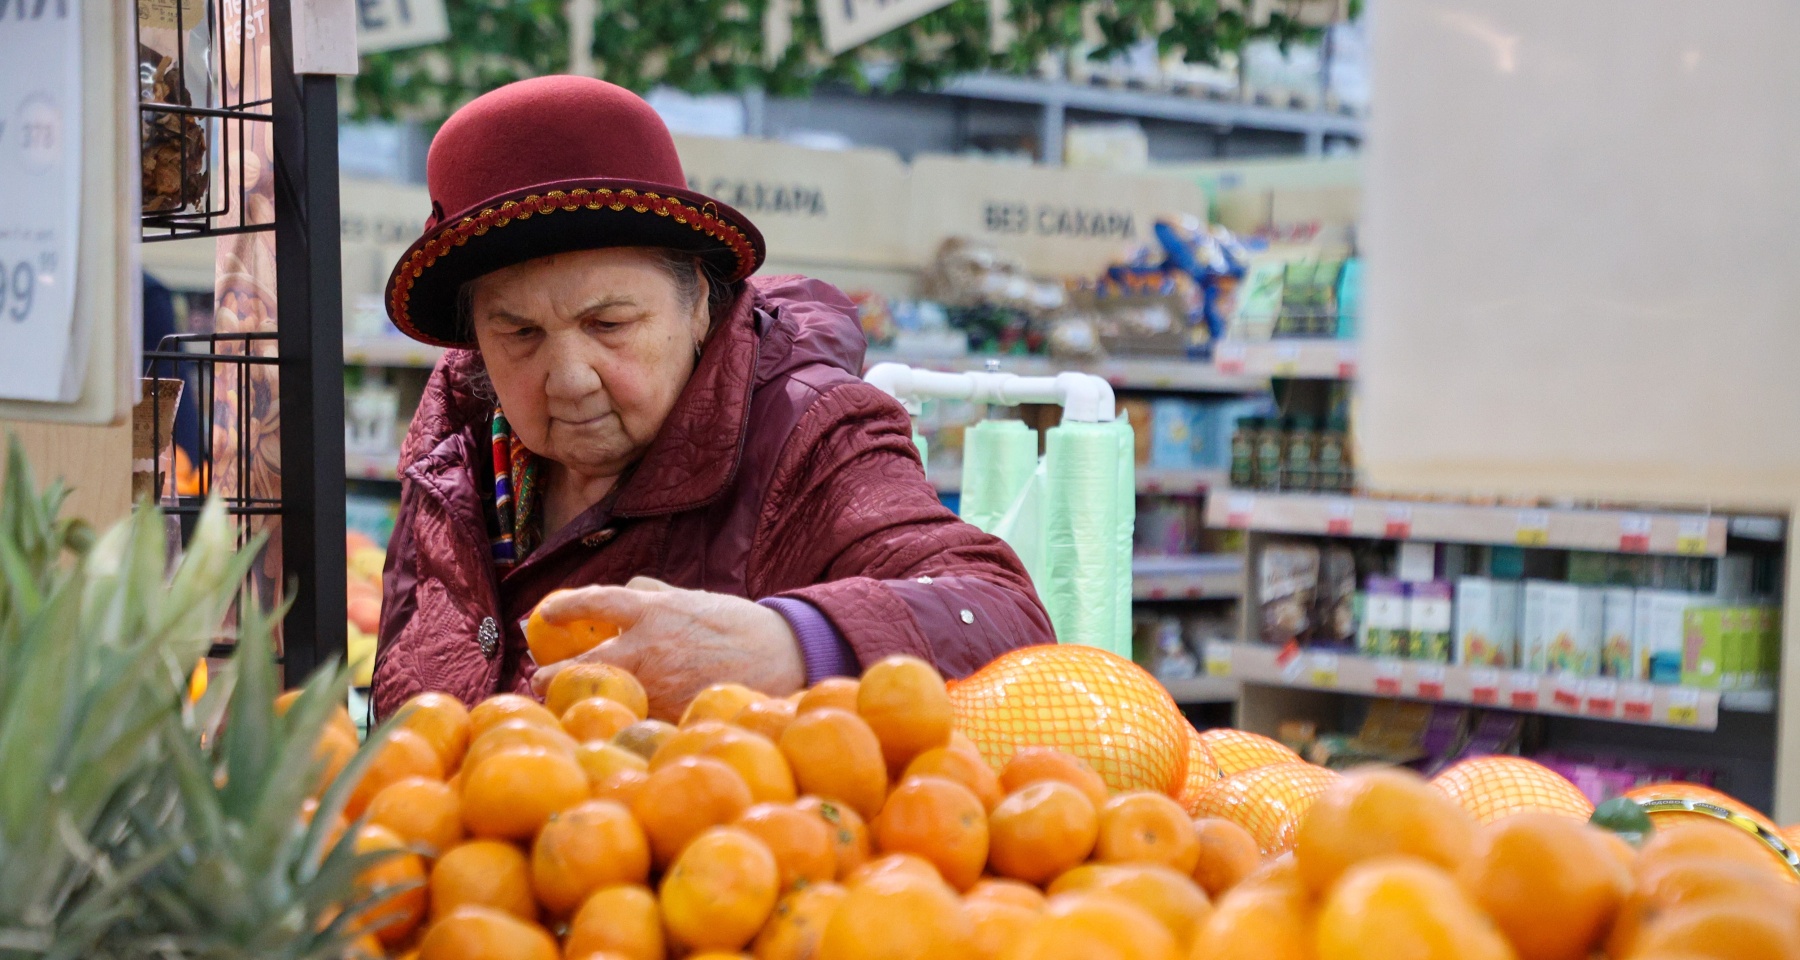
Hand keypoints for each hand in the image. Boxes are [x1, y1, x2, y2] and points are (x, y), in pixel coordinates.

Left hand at [527, 577, 805, 720]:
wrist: (784, 655)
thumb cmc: (739, 624)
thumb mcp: (695, 597)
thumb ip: (657, 593)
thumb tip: (628, 586)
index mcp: (653, 609)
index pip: (595, 602)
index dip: (565, 607)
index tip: (544, 615)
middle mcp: (649, 646)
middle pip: (582, 663)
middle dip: (553, 675)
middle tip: (539, 680)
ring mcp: (659, 683)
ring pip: (604, 698)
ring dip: (582, 704)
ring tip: (568, 707)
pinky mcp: (672, 712)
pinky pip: (635, 718)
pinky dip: (620, 721)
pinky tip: (612, 726)